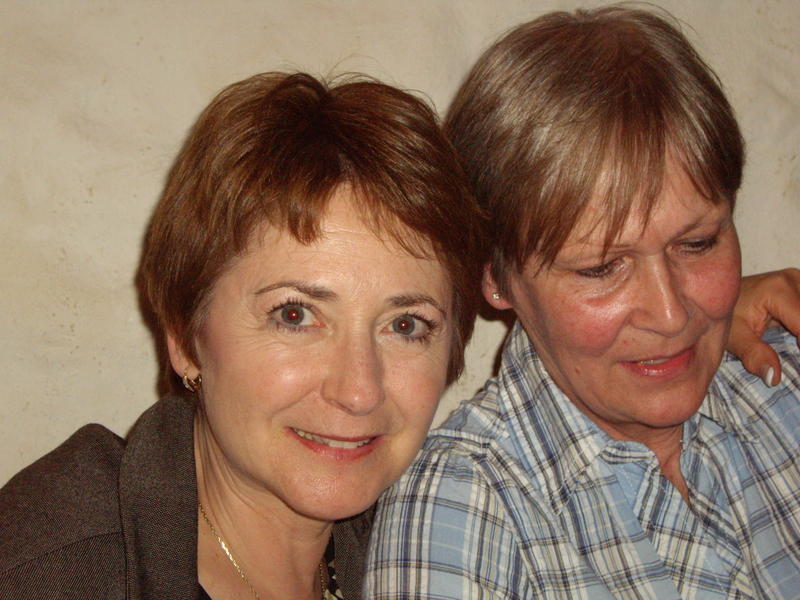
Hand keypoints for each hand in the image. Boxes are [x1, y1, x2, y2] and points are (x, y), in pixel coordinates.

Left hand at [729, 268, 799, 385]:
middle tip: (787, 350)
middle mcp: (793, 279)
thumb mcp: (735, 337)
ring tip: (790, 344)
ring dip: (799, 334)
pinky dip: (798, 327)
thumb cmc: (724, 315)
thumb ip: (754, 355)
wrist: (715, 295)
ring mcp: (799, 281)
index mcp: (779, 289)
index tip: (795, 364)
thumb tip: (774, 378)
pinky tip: (792, 339)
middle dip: (799, 340)